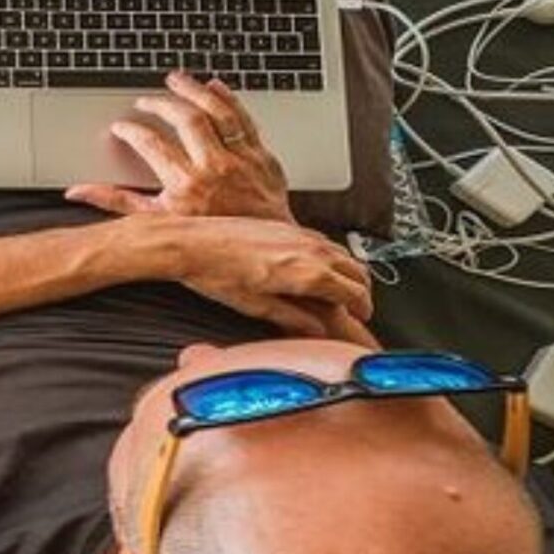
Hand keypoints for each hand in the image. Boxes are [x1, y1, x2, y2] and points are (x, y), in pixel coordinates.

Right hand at [66, 72, 293, 223]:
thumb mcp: (159, 225)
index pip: (151, 144)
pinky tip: (215, 86)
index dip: (131, 131)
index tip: (121, 127)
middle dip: (161, 103)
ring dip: (194, 91)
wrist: (264, 254)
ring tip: (176, 80)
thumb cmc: (212, 244)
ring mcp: (241, 160)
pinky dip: (229, 99)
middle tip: (145, 100)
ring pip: (217, 112)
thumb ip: (118, 203)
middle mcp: (214, 169)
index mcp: (185, 187)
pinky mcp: (262, 156)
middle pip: (186, 120)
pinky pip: (244, 119)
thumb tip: (80, 192)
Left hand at [150, 215, 374, 336]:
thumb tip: (314, 329)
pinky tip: (316, 266)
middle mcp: (307, 248)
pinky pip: (322, 240)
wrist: (189, 242)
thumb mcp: (255, 306)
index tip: (363, 315)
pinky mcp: (284, 224)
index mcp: (305, 272)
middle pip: (356, 269)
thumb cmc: (214, 273)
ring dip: (348, 271)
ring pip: (342, 252)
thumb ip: (292, 318)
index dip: (363, 307)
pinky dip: (330, 256)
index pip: (352, 291)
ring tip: (341, 288)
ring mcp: (297, 233)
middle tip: (357, 305)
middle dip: (362, 289)